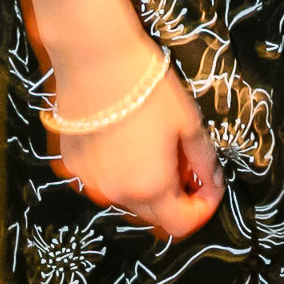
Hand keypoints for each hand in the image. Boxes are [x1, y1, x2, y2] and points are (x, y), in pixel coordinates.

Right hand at [53, 63, 224, 238]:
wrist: (97, 59)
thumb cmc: (149, 88)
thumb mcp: (189, 121)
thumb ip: (202, 160)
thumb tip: (210, 181)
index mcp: (150, 188)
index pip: (181, 224)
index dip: (201, 208)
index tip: (209, 186)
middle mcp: (117, 194)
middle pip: (154, 213)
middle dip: (175, 195)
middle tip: (186, 161)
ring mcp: (90, 181)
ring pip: (127, 195)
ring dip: (145, 182)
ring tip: (154, 143)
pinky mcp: (72, 163)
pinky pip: (103, 176)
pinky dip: (119, 167)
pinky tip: (123, 135)